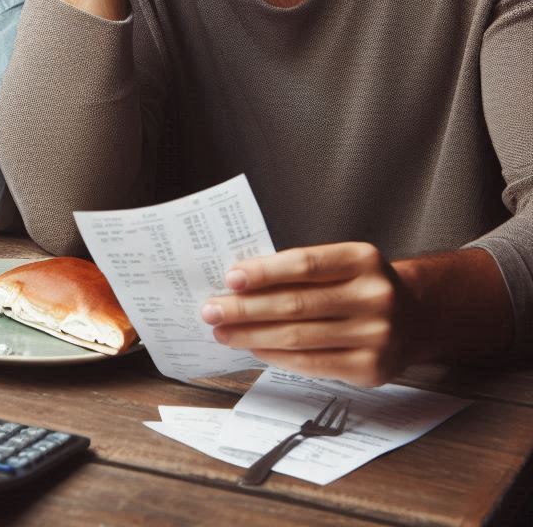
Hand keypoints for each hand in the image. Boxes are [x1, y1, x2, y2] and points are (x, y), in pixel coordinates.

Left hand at [201, 242, 420, 385]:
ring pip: (300, 336)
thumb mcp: (341, 265)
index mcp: (363, 258)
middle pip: (296, 303)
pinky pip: (313, 363)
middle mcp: (374, 296)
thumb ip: (299, 271)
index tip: (230, 278)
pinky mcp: (372, 369)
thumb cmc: (359, 286)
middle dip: (246, 308)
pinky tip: (253, 348)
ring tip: (222, 331)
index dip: (264, 271)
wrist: (416, 318)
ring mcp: (377, 335)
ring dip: (252, 335)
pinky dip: (277, 356)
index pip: (305, 264)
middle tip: (211, 309)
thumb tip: (239, 284)